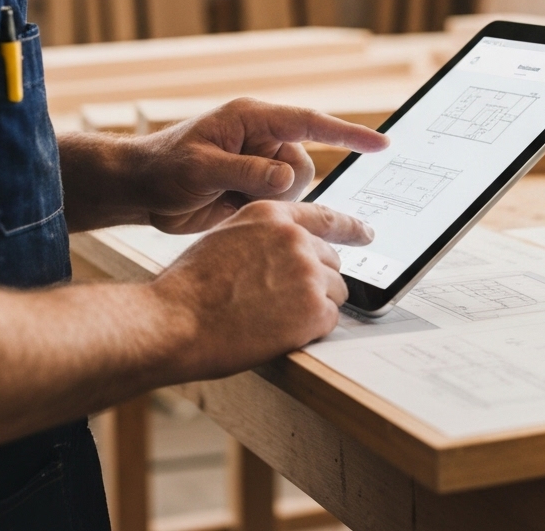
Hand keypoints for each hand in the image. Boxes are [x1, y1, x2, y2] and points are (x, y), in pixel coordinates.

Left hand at [126, 98, 387, 232]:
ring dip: (269, 202)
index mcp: (253, 119)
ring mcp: (259, 164)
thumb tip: (286, 176)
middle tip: (237, 190)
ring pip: (295, 191)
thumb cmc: (164, 167)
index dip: (347, 134)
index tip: (382, 144)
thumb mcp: (202, 167)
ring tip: (229, 198)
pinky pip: (280, 205)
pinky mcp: (255, 189)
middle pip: (304, 166)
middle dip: (281, 186)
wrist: (141, 189)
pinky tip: (229, 208)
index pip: (310, 123)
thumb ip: (246, 171)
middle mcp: (262, 139)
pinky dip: (263, 212)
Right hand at [147, 199, 373, 376]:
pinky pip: (330, 319)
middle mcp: (295, 237)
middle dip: (314, 281)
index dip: (350, 227)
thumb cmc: (192, 286)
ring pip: (334, 291)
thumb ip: (264, 236)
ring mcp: (308, 271)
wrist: (177, 320)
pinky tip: (278, 330)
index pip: (325, 216)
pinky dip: (310, 330)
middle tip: (283, 301)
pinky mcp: (315, 308)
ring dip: (313, 306)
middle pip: (331, 260)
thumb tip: (289, 249)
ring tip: (273, 316)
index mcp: (271, 214)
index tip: (367, 233)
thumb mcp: (227, 237)